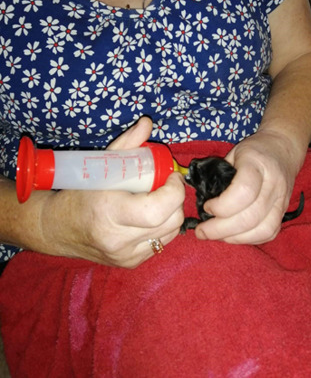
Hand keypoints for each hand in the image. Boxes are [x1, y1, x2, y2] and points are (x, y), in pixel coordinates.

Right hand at [37, 117, 184, 266]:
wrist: (59, 229)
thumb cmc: (80, 193)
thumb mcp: (100, 165)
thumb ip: (127, 143)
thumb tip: (148, 123)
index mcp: (109, 213)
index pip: (158, 210)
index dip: (174, 191)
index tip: (172, 176)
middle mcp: (118, 240)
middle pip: (171, 220)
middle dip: (175, 199)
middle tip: (165, 185)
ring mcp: (126, 256)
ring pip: (172, 232)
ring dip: (171, 213)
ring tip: (156, 199)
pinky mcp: (132, 263)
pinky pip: (163, 242)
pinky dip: (163, 227)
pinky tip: (148, 217)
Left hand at [195, 130, 303, 244]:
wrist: (283, 148)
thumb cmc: (253, 150)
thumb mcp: (233, 153)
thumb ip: (219, 174)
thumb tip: (199, 198)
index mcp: (257, 164)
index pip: (244, 191)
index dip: (222, 205)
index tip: (206, 206)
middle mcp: (273, 184)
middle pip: (250, 217)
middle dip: (220, 229)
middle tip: (202, 231)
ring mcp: (281, 200)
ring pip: (261, 230)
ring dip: (234, 238)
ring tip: (215, 235)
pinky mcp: (284, 212)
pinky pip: (269, 233)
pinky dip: (248, 239)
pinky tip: (232, 236)